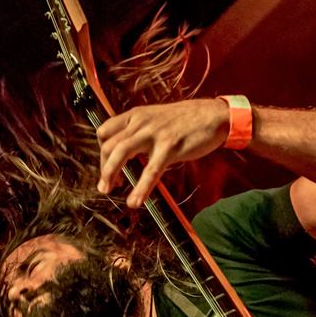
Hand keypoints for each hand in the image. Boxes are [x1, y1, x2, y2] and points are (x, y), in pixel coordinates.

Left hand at [96, 98, 228, 207]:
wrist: (214, 115)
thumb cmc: (186, 120)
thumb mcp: (156, 120)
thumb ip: (140, 132)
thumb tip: (127, 152)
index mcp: (136, 115)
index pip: (105, 132)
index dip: (101, 153)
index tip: (107, 168)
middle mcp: (141, 122)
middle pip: (109, 144)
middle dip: (103, 168)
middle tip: (105, 186)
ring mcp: (154, 133)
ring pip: (121, 152)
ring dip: (110, 174)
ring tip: (109, 191)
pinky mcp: (170, 147)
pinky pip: (150, 170)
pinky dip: (140, 188)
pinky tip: (135, 201)